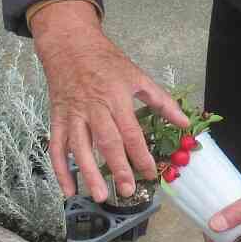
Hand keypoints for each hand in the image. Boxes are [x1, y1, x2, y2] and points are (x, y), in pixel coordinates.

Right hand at [30, 1, 189, 200]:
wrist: (69, 45)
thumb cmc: (106, 61)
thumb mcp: (137, 76)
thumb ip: (162, 101)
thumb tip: (184, 122)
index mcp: (116, 98)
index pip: (130, 132)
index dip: (141, 155)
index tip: (150, 173)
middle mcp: (93, 108)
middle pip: (106, 142)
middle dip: (118, 169)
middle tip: (128, 191)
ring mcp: (73, 115)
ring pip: (79, 148)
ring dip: (88, 174)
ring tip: (100, 196)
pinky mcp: (57, 119)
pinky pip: (56, 147)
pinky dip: (59, 169)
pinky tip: (68, 189)